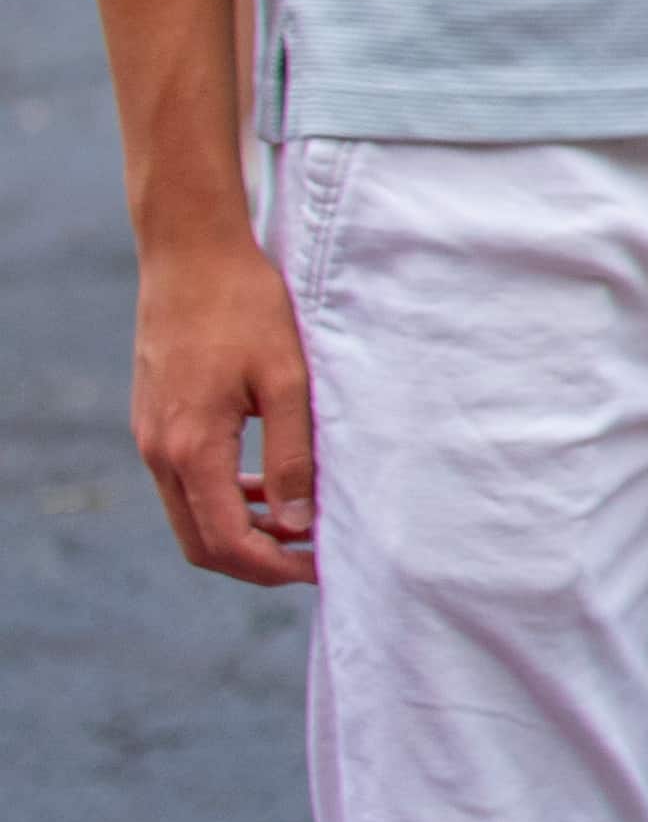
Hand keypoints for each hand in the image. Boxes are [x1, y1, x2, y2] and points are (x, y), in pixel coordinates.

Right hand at [131, 228, 314, 586]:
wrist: (191, 254)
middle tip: (313, 557)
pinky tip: (269, 487)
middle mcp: (159, 451)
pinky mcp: (155, 422)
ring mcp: (150, 437)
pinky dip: (225, 498)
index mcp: (190, 448)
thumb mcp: (287, 381)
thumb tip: (297, 525)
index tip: (322, 566)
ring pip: (191, 514)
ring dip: (241, 530)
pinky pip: (185, 482)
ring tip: (300, 526)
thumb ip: (292, 456)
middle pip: (201, 542)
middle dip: (257, 561)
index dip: (274, 567)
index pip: (226, 541)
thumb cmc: (246, 308)